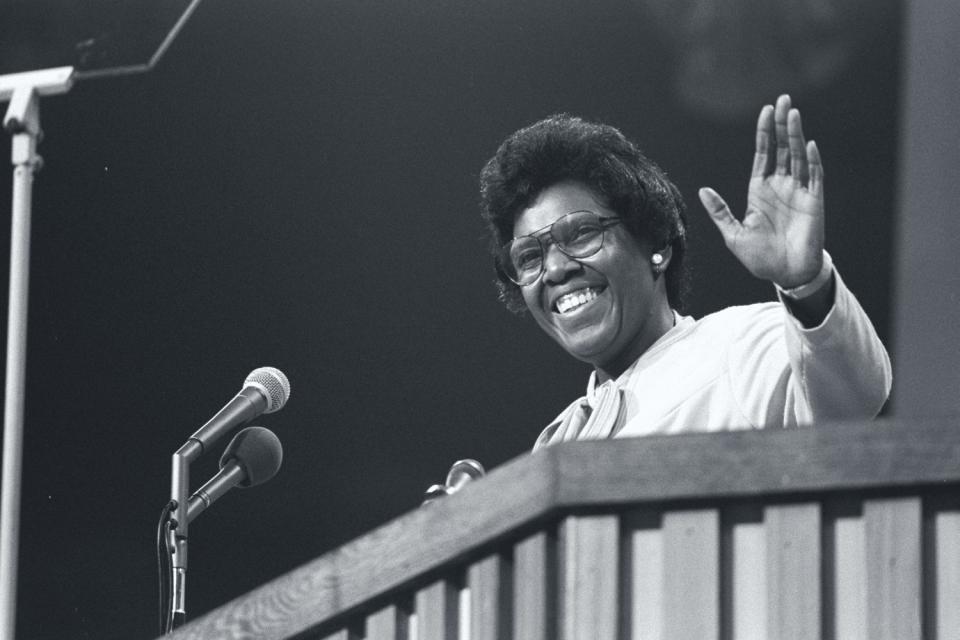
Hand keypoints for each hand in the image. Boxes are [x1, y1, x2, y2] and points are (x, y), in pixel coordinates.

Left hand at [699, 94, 824, 288]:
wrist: (784, 274)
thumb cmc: (760, 257)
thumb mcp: (733, 234)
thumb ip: (720, 211)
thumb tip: (703, 190)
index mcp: (759, 190)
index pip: (763, 154)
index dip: (764, 132)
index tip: (765, 110)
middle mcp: (780, 186)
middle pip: (782, 148)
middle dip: (782, 124)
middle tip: (783, 99)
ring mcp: (798, 192)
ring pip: (798, 156)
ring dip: (796, 135)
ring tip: (793, 113)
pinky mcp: (813, 202)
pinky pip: (814, 176)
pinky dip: (812, 160)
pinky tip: (808, 144)